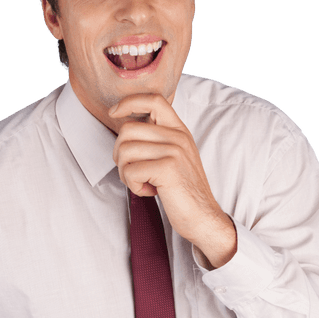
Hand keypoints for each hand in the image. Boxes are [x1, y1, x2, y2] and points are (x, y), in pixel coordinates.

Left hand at [109, 93, 236, 267]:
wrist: (204, 218)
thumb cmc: (183, 192)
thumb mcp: (174, 158)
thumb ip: (157, 141)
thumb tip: (125, 131)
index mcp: (179, 131)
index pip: (153, 99)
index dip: (129, 102)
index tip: (115, 113)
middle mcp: (178, 136)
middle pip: (127, 130)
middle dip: (120, 154)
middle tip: (133, 173)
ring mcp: (174, 151)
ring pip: (125, 151)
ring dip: (126, 173)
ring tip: (143, 183)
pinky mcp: (168, 168)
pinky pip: (131, 171)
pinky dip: (133, 186)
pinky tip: (150, 191)